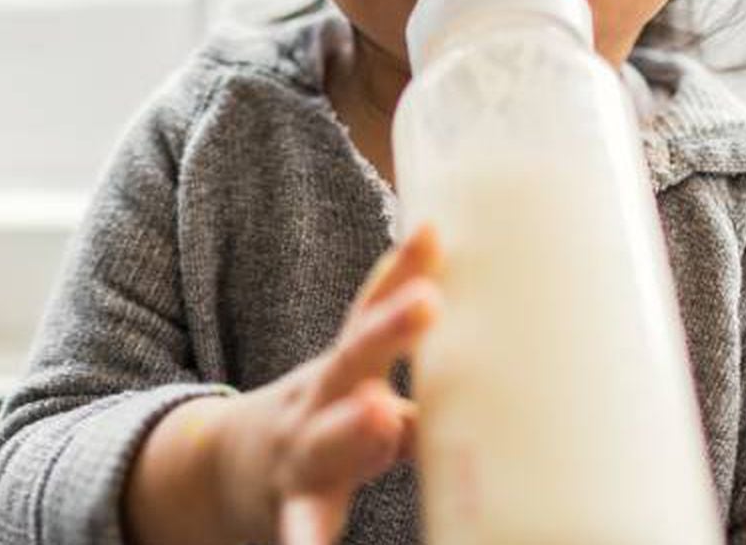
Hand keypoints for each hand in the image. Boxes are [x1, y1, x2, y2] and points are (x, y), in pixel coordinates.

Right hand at [216, 221, 442, 544]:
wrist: (228, 473)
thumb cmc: (323, 423)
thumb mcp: (362, 392)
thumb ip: (427, 386)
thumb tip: (517, 369)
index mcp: (344, 367)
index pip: (371, 307)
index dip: (401, 269)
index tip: (432, 231)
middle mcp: (318, 400)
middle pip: (352, 359)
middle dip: (388, 331)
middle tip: (426, 303)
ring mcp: (301, 453)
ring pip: (327, 439)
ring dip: (353, 427)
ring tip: (381, 415)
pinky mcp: (293, 510)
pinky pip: (301, 528)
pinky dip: (306, 541)